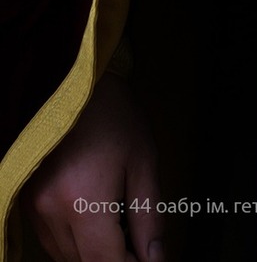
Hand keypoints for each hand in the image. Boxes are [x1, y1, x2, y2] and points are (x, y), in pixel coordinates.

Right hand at [22, 73, 162, 261]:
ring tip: (119, 228)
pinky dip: (75, 243)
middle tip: (138, 244)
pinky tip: (95, 223)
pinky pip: (52, 241)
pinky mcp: (28, 203)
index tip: (148, 259)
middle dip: (114, 258)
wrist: (77, 84)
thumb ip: (149, 216)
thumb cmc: (116, 117)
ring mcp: (35, 209)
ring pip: (65, 257)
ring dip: (93, 254)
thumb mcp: (143, 163)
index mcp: (83, 201)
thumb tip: (155, 257)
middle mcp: (52, 212)